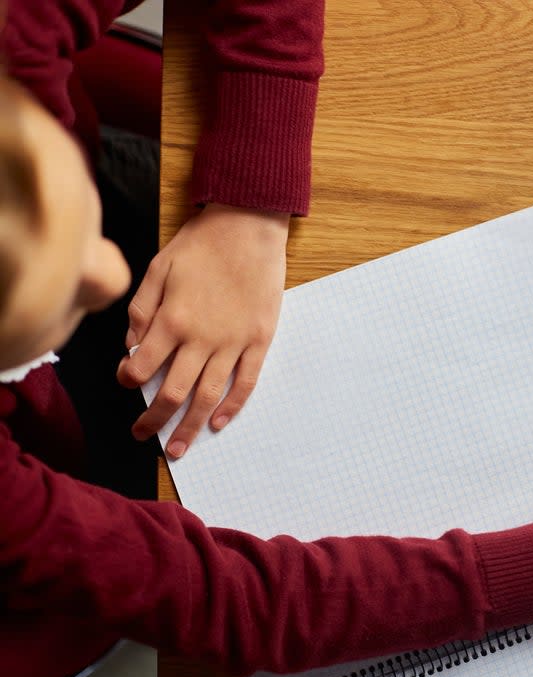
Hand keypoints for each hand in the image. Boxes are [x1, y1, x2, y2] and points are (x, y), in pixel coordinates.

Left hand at [117, 204, 288, 457]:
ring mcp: (233, 342)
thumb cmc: (202, 244)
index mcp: (172, 320)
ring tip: (178, 447)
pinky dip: (232, 406)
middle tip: (143, 436)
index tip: (126, 382)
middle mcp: (202, 338)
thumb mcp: (159, 267)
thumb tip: (131, 344)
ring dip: (191, 426)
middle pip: (174, 392)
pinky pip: (245, 382)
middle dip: (154, 419)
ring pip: (209, 395)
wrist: (249, 227)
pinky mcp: (259, 340)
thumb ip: (142, 308)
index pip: (141, 366)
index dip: (128, 379)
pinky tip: (219, 422)